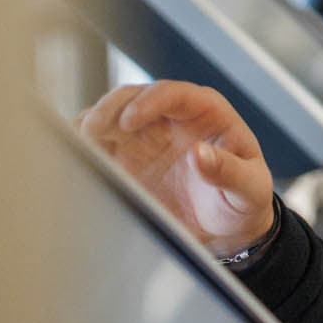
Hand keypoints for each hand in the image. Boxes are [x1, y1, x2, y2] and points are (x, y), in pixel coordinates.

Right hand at [78, 81, 275, 258]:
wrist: (225, 229)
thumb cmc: (243, 200)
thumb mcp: (249, 188)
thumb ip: (230, 171)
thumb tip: (201, 153)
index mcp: (207, 113)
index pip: (175, 93)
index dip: (150, 101)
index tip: (130, 121)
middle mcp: (170, 118)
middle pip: (133, 97)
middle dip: (109, 109)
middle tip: (91, 131)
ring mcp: (144, 137)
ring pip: (109, 117)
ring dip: (89, 126)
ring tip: (77, 146)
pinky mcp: (124, 158)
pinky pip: (98, 144)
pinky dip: (83, 148)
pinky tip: (73, 160)